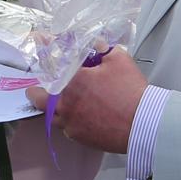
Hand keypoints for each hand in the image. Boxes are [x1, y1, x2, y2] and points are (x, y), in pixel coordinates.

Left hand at [25, 47, 146, 153]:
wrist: (144, 123)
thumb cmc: (131, 90)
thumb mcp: (118, 59)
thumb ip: (101, 48)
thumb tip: (93, 44)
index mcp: (71, 81)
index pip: (49, 63)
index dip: (42, 50)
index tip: (39, 42)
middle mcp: (65, 104)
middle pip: (38, 97)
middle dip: (36, 90)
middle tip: (41, 87)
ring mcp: (70, 123)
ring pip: (52, 115)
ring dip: (53, 107)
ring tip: (62, 101)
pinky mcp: (79, 137)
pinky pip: (67, 127)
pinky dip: (69, 120)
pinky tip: (80, 115)